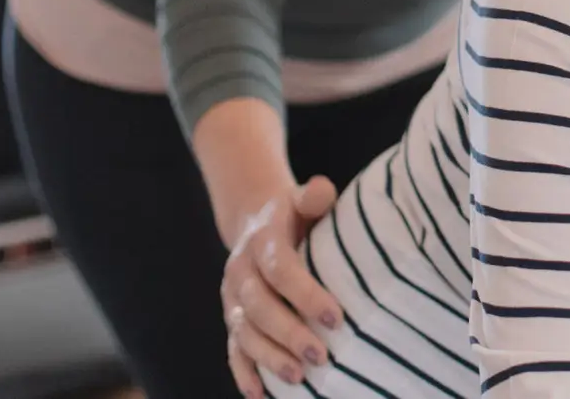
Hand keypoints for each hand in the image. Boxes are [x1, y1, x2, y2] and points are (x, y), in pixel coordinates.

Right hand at [222, 177, 342, 398]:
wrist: (256, 220)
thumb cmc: (297, 215)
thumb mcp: (304, 199)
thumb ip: (314, 196)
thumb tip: (322, 190)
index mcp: (263, 240)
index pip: (281, 269)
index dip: (306, 294)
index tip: (337, 318)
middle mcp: (241, 271)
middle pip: (260, 307)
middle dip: (289, 334)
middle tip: (321, 356)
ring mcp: (233, 298)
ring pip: (244, 332)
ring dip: (270, 357)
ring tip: (299, 378)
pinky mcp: (232, 318)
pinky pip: (232, 349)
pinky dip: (244, 373)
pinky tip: (261, 395)